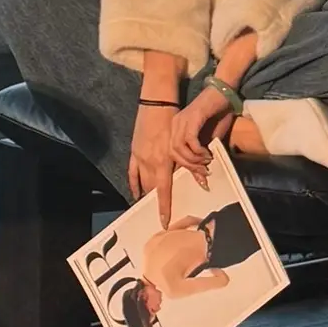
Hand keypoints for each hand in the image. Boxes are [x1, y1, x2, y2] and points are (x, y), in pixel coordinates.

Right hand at [128, 103, 179, 223]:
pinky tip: (137, 194)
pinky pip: (132, 173)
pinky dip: (134, 185)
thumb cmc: (173, 121)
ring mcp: (140, 157)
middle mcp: (149, 162)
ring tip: (151, 205)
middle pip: (151, 189)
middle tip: (163, 212)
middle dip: (156, 202)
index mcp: (163, 161)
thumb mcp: (181, 143)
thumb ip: (185, 163)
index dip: (163, 208)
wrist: (157, 103)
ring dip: (148, 194)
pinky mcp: (134, 151)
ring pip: (142, 183)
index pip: (162, 191)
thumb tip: (195, 180)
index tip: (164, 222)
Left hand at [170, 86, 231, 180]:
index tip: (201, 178)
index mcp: (176, 129)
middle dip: (189, 166)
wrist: (226, 94)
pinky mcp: (191, 117)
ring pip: (178, 148)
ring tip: (208, 160)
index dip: (186, 168)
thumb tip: (203, 177)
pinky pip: (189, 140)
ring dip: (194, 159)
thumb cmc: (219, 115)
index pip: (172, 154)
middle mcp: (175, 124)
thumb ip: (203, 155)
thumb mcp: (210, 140)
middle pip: (173, 153)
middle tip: (205, 170)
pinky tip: (208, 152)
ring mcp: (181, 119)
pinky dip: (198, 150)